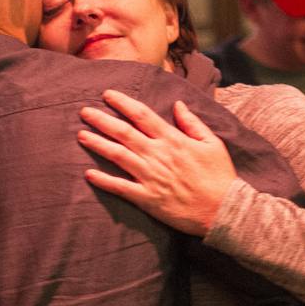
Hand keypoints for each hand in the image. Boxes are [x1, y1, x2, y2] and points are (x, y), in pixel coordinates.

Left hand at [76, 88, 236, 236]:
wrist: (223, 210)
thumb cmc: (220, 176)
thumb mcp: (213, 143)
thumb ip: (192, 123)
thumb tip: (178, 104)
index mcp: (173, 139)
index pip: (142, 115)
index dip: (123, 103)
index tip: (107, 95)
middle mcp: (157, 155)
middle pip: (124, 132)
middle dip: (102, 120)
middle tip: (84, 111)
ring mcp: (150, 177)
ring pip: (118, 156)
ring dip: (98, 144)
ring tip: (81, 135)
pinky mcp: (147, 199)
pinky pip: (121, 187)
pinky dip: (104, 180)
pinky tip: (88, 173)